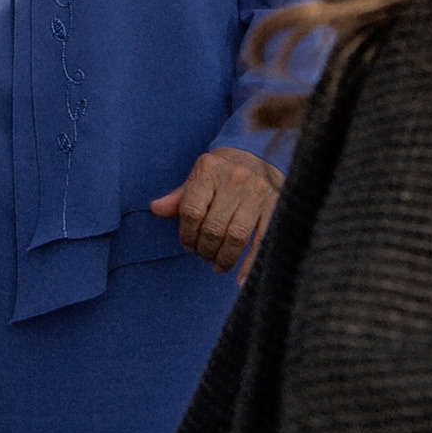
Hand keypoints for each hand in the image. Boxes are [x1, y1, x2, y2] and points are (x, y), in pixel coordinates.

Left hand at [151, 147, 282, 275]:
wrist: (257, 153)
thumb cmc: (222, 170)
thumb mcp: (198, 175)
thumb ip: (179, 196)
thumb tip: (155, 209)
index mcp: (209, 170)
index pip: (191, 210)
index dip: (186, 233)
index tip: (187, 245)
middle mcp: (235, 180)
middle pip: (214, 227)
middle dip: (205, 248)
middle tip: (203, 256)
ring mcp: (258, 194)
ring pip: (236, 236)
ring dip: (224, 257)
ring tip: (217, 265)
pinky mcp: (276, 206)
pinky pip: (263, 241)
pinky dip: (251, 263)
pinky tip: (241, 278)